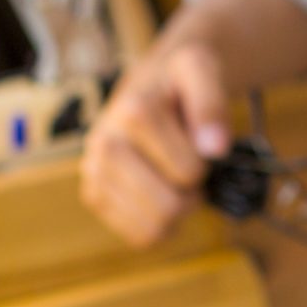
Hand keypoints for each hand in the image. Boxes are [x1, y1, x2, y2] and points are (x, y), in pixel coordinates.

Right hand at [79, 40, 233, 247]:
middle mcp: (104, 144)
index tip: (198, 143)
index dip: (206, 164)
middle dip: (191, 193)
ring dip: (176, 211)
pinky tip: (159, 194)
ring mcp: (94, 173)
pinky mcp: (93, 196)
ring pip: (153, 229)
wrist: (151, 81)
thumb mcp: (201, 70)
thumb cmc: (179, 80)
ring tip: (173, 179)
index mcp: (133, 113)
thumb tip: (214, 148)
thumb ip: (211, 103)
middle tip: (189, 168)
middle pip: (169, 208)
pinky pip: (139, 236)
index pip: (190, 172)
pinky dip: (159, 224)